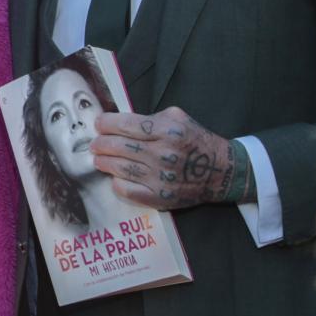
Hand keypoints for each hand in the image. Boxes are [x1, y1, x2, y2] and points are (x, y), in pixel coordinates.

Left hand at [91, 107, 251, 209]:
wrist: (220, 171)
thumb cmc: (195, 141)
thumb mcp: (178, 118)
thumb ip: (150, 118)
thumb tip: (119, 120)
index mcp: (168, 131)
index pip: (127, 125)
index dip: (107, 123)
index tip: (99, 124)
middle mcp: (163, 154)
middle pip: (119, 147)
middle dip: (101, 143)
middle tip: (94, 143)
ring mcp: (160, 178)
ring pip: (120, 168)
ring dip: (104, 162)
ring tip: (98, 158)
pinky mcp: (159, 197)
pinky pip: (127, 190)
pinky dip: (117, 182)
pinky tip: (114, 176)